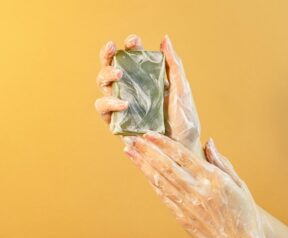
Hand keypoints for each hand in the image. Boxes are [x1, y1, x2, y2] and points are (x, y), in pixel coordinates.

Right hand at [94, 34, 201, 154]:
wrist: (182, 149)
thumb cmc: (184, 121)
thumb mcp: (182, 89)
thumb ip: (173, 65)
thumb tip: (165, 38)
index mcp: (146, 80)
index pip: (132, 58)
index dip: (129, 47)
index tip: (133, 41)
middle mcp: (132, 91)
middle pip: (111, 68)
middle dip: (108, 55)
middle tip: (112, 47)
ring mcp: (122, 106)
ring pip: (103, 86)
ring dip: (106, 76)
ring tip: (119, 75)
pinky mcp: (117, 123)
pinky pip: (103, 110)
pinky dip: (109, 104)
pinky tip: (124, 104)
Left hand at [123, 132, 269, 237]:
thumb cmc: (243, 216)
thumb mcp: (239, 185)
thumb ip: (222, 162)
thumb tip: (209, 143)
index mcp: (212, 179)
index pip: (182, 155)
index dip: (163, 143)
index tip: (149, 134)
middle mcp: (196, 191)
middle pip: (166, 166)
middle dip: (146, 151)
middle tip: (131, 139)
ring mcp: (187, 205)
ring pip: (159, 180)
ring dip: (143, 165)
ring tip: (129, 152)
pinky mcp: (181, 217)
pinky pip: (163, 196)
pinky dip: (151, 183)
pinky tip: (143, 173)